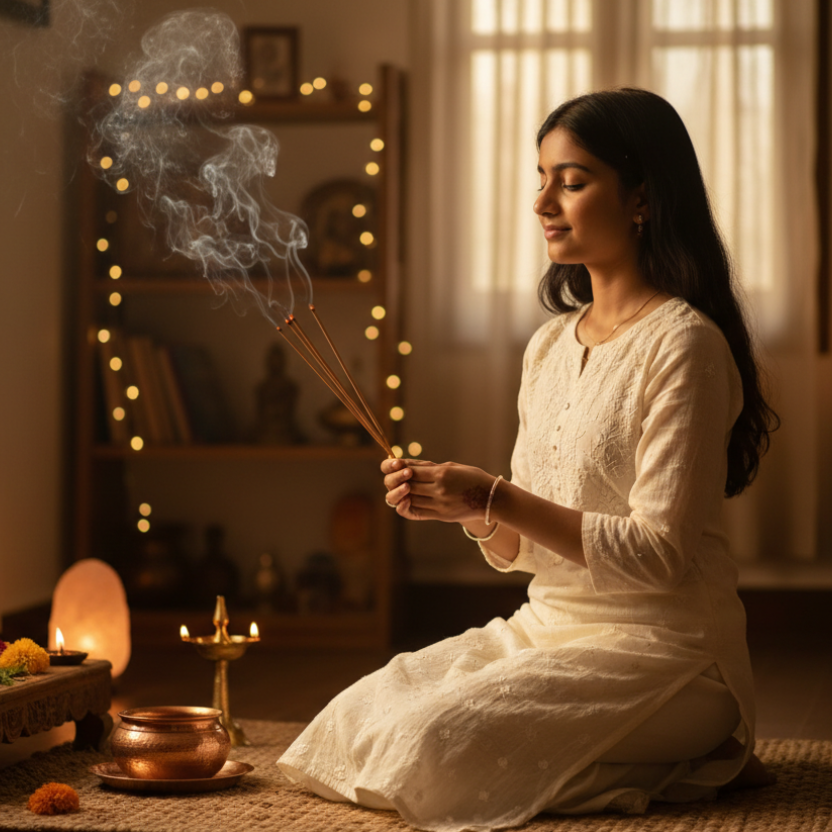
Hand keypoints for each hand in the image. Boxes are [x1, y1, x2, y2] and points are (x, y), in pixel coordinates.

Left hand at [381, 457, 495, 522]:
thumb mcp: (453, 466)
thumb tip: (409, 466)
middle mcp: (439, 490)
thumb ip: (431, 467)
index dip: (401, 469)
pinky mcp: (441, 516)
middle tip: (397, 477)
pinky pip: (418, 512)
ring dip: (402, 494)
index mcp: (443, 474)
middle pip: (409, 486)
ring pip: (411, 500)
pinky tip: (406, 501)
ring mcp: (440, 505)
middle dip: (399, 481)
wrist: (491, 498)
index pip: (412, 471)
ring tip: (401, 488)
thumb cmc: (473, 477)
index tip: (396, 466)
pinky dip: (408, 506)